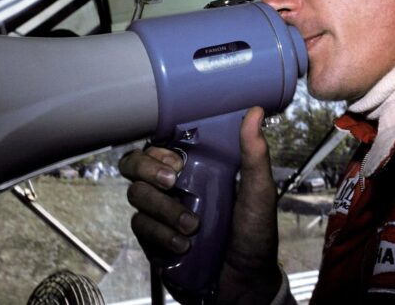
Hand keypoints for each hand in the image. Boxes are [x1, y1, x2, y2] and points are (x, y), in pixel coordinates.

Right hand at [119, 107, 281, 303]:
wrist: (244, 283)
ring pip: (137, 196)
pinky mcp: (153, 240)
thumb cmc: (254, 235)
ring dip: (163, 208)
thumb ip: (254, 154)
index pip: (161, 145)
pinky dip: (161, 234)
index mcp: (196, 170)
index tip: (178, 160)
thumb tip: (254, 112)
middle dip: (148, 169)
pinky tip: (184, 245)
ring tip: (192, 225)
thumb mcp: (259, 193)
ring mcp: (160, 214)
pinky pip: (140, 227)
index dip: (160, 148)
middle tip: (173, 181)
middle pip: (135, 165)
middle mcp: (173, 188)